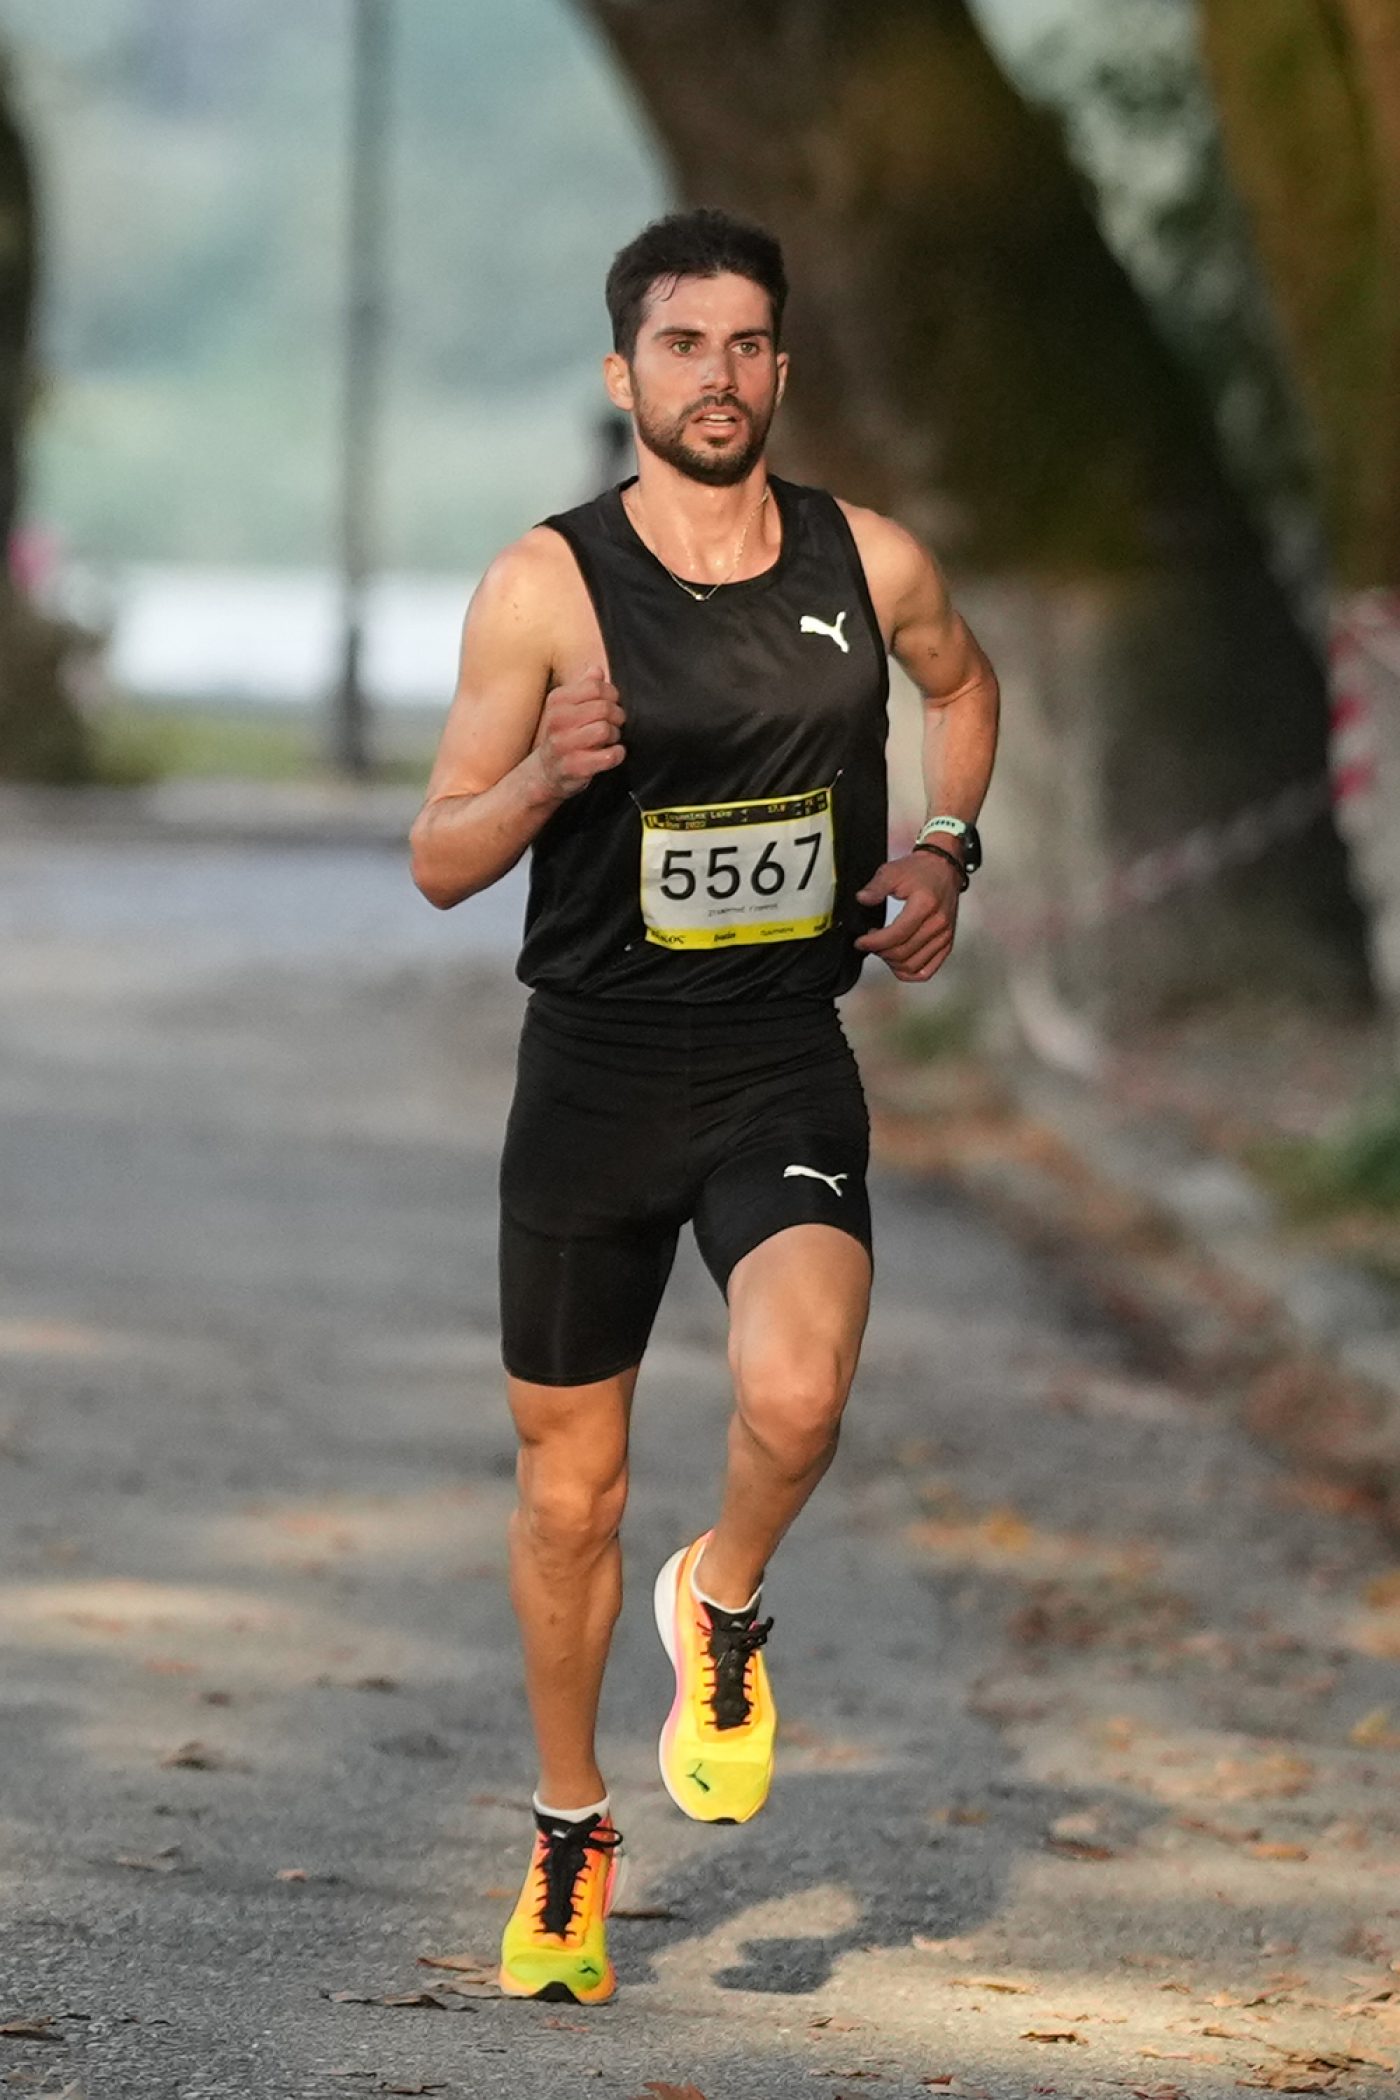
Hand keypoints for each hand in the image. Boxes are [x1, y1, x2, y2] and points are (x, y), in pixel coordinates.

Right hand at [533, 665, 625, 799]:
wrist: (546, 771)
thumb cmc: (563, 735)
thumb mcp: (568, 707)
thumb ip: (584, 687)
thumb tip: (596, 670)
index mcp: (557, 701)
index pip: (595, 687)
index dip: (611, 695)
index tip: (612, 704)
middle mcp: (557, 721)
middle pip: (604, 708)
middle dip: (616, 716)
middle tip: (614, 724)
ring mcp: (564, 745)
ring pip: (605, 730)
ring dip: (615, 735)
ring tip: (609, 740)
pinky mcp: (574, 766)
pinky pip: (608, 756)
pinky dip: (617, 754)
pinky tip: (611, 753)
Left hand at [854, 851, 960, 981]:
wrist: (943, 868)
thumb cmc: (922, 871)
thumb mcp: (893, 871)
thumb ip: (876, 887)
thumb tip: (863, 899)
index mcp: (925, 905)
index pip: (896, 935)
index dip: (874, 942)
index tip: (861, 941)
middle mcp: (938, 924)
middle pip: (903, 953)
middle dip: (880, 952)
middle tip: (870, 943)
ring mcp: (944, 936)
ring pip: (912, 966)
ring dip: (892, 963)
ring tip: (883, 950)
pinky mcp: (946, 944)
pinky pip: (926, 971)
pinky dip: (909, 972)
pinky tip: (897, 963)